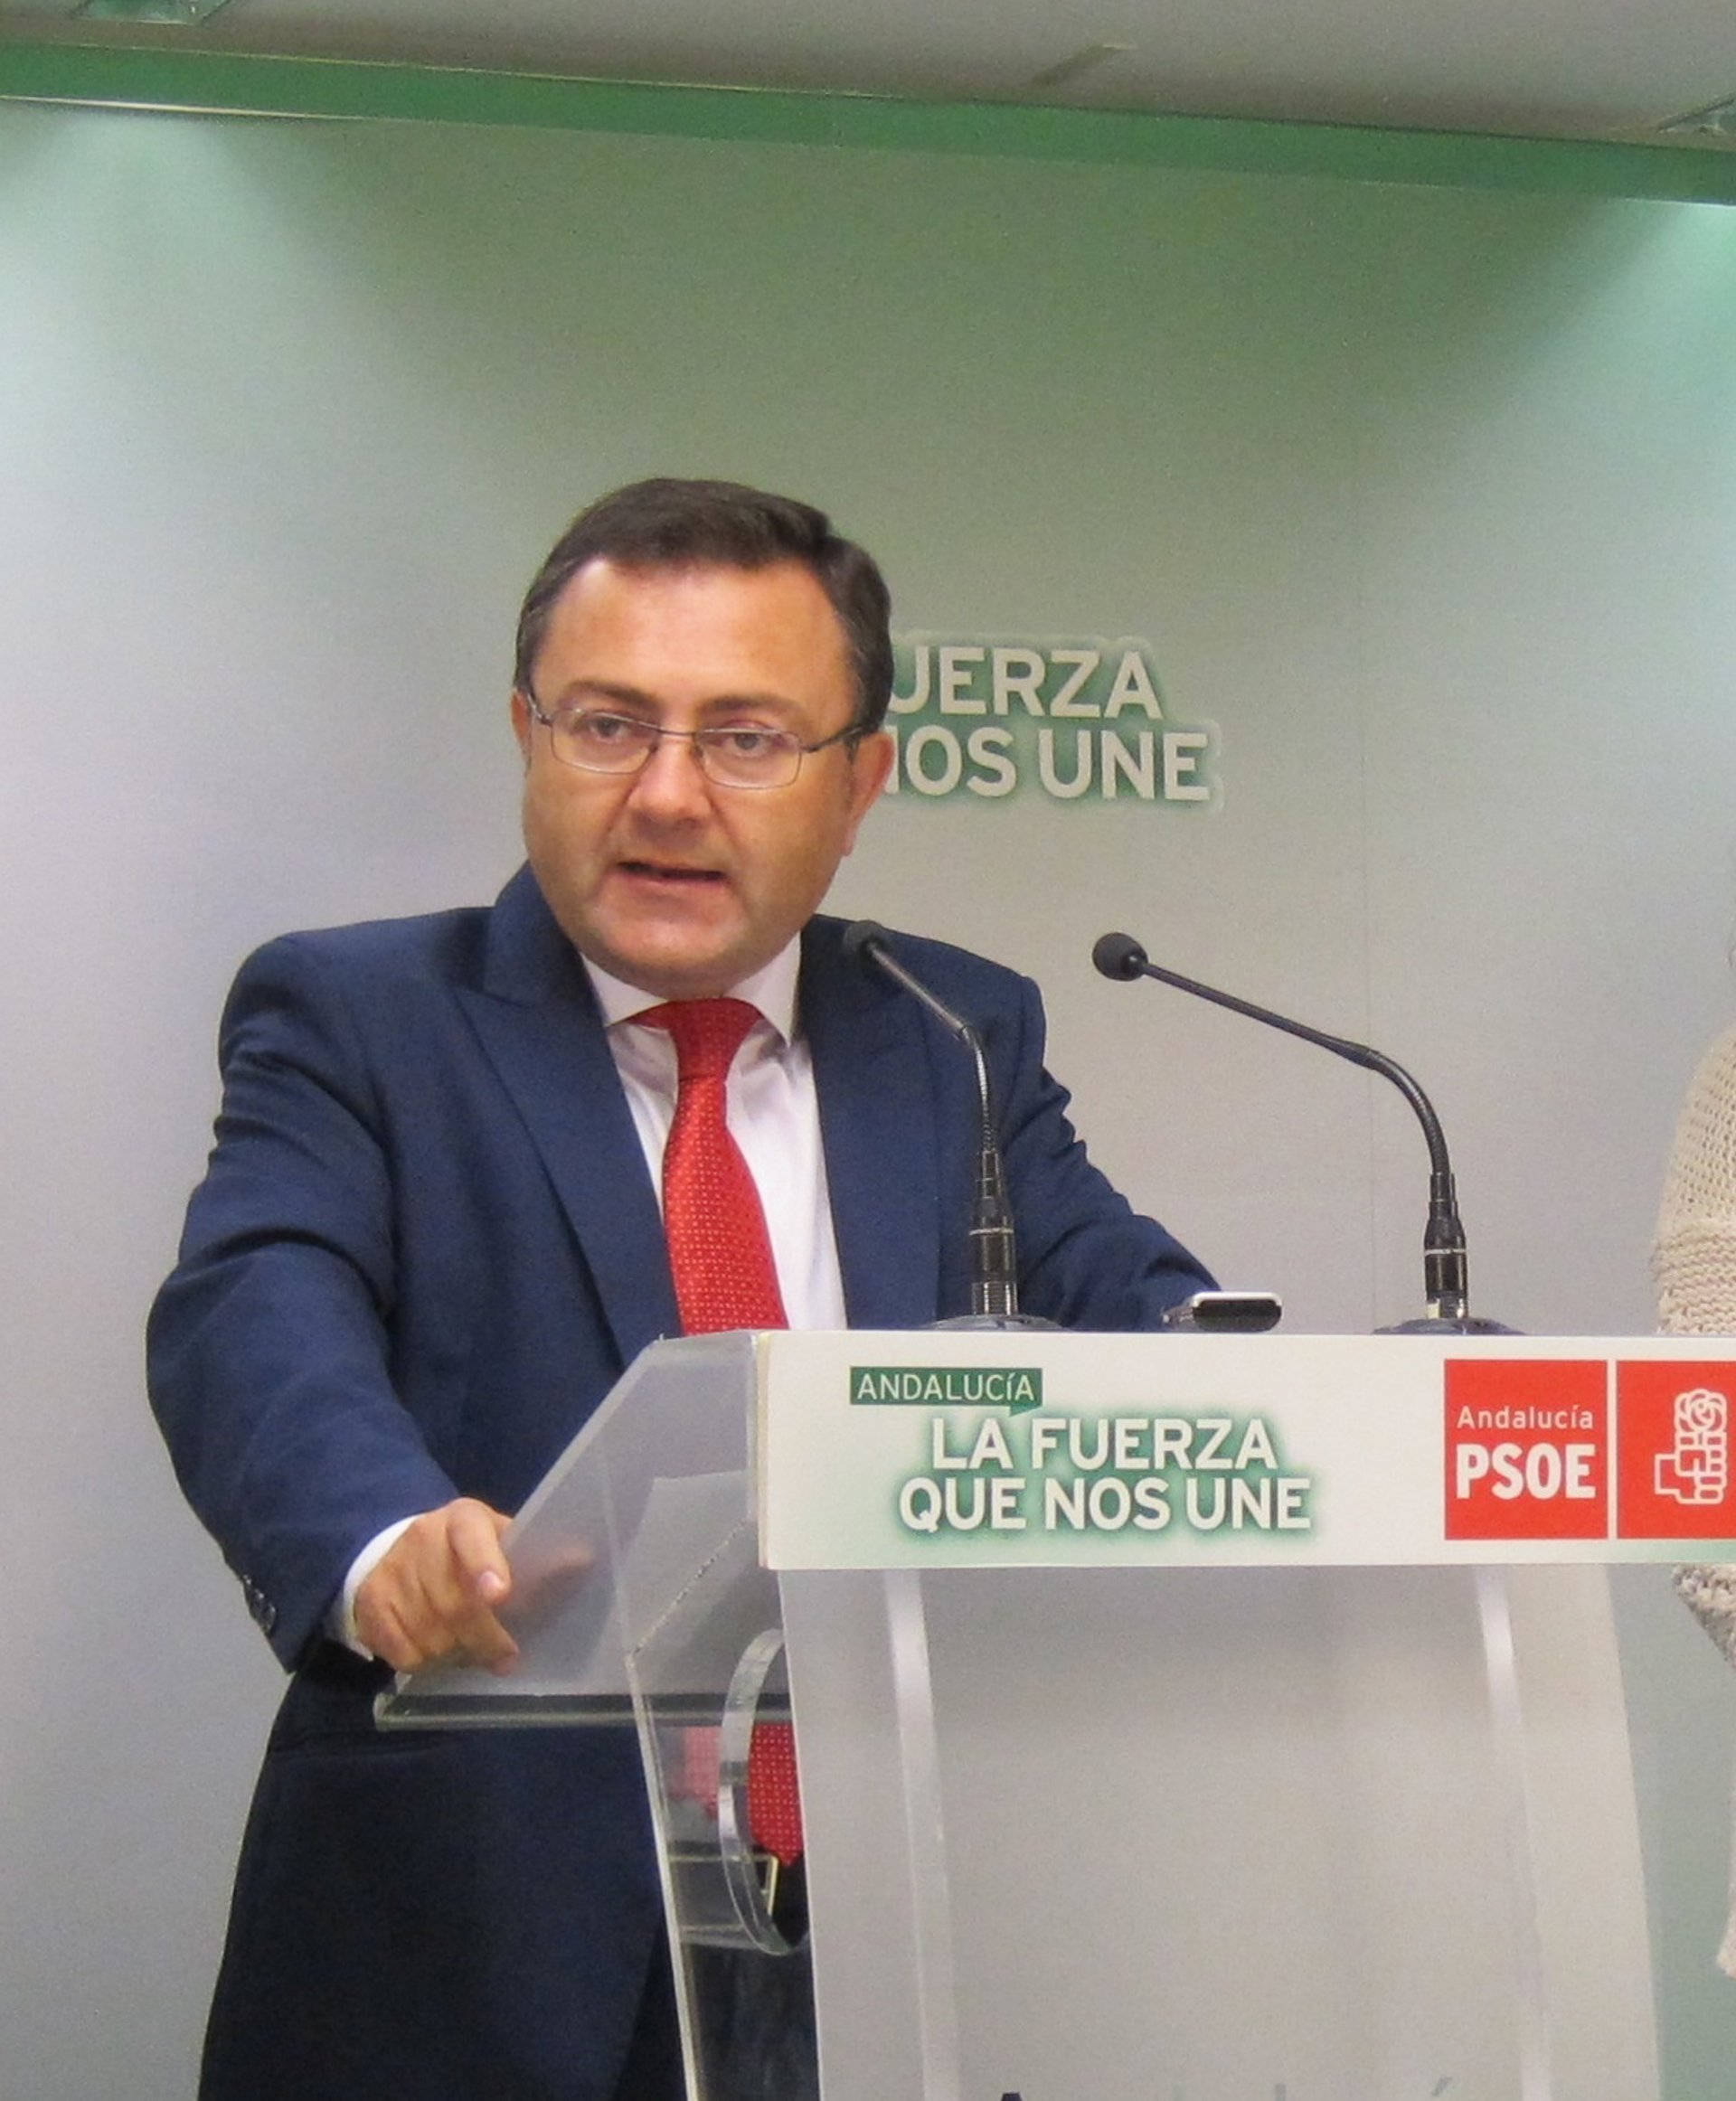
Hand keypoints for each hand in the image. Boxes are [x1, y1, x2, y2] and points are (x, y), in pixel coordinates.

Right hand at [353, 1497, 517, 1674]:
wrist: (392, 1550)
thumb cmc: (462, 1549)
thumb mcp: (495, 1539)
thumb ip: (530, 1555)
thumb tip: (580, 1563)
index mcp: (461, 1519)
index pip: (471, 1535)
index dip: (485, 1565)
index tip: (500, 1595)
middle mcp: (421, 1541)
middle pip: (453, 1602)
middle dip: (485, 1639)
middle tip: (506, 1657)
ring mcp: (391, 1574)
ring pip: (430, 1635)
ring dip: (458, 1655)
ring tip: (474, 1654)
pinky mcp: (371, 1607)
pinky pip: (405, 1654)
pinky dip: (429, 1664)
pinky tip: (442, 1655)